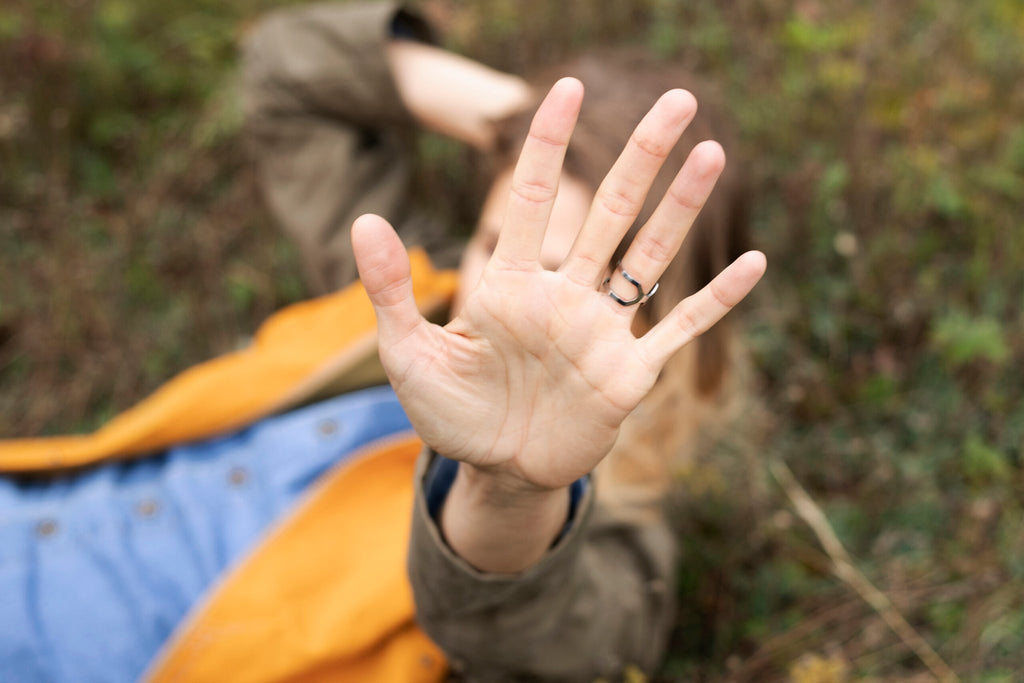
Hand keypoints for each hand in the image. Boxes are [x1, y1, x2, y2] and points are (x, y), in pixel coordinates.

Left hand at [352, 78, 765, 494]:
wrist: (494, 470)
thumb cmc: (451, 413)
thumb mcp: (408, 355)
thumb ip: (392, 291)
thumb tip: (363, 220)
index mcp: (513, 285)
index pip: (536, 198)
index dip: (550, 142)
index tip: (566, 87)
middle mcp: (565, 296)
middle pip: (611, 212)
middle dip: (641, 155)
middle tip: (676, 99)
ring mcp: (602, 332)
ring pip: (651, 258)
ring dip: (682, 209)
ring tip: (713, 154)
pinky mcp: (629, 375)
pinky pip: (680, 329)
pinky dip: (715, 300)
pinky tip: (754, 264)